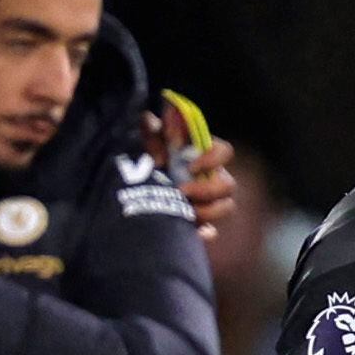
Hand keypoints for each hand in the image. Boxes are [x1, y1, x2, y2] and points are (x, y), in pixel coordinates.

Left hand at [142, 102, 236, 241]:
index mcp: (201, 156)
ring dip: (209, 211)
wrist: (127, 191)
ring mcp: (205, 202)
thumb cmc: (141, 160)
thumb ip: (150, 130)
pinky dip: (204, 234)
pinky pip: (210, 232)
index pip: (224, 152)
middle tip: (181, 191)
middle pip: (228, 184)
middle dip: (208, 190)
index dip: (213, 158)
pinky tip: (193, 233)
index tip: (191, 166)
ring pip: (225, 207)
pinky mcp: (196, 224)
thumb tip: (151, 119)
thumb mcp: (144, 143)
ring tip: (185, 212)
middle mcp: (209, 178)